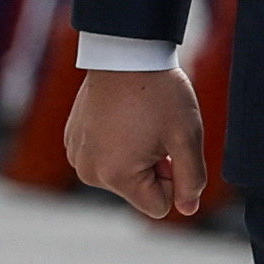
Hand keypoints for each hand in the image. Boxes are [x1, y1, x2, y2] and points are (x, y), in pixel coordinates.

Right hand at [65, 67, 209, 221]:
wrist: (126, 54)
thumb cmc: (160, 94)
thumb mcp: (187, 137)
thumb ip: (191, 179)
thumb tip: (188, 209)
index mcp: (116, 176)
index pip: (158, 206)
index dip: (174, 179)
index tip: (172, 148)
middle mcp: (89, 173)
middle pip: (138, 190)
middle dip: (155, 166)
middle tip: (157, 129)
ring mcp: (76, 156)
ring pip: (121, 173)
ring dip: (137, 155)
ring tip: (140, 121)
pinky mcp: (72, 140)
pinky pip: (104, 156)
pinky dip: (117, 142)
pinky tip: (122, 115)